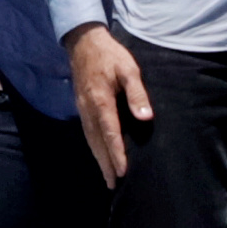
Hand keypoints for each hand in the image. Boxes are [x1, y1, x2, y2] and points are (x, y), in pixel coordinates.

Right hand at [64, 25, 153, 188]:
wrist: (83, 43)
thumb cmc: (110, 56)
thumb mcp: (128, 69)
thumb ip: (136, 93)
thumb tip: (145, 117)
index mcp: (101, 100)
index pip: (110, 132)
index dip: (116, 153)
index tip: (123, 171)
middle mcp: (89, 109)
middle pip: (97, 142)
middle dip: (106, 164)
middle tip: (113, 185)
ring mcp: (82, 109)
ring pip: (90, 140)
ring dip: (99, 159)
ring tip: (107, 178)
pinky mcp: (81, 107)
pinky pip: (87, 133)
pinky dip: (94, 147)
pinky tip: (100, 155)